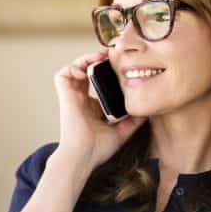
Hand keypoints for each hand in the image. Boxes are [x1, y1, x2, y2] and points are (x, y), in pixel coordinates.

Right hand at [53, 49, 145, 171]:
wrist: (83, 156)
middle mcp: (80, 100)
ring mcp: (72, 97)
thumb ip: (133, 122)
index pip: (96, 83)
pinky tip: (87, 70)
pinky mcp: (65, 96)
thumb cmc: (98, 149)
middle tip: (110, 55)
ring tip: (100, 57)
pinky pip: (63, 74)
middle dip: (96, 60)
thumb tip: (147, 113)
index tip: (118, 66)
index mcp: (91, 107)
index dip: (104, 72)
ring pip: (74, 69)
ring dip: (86, 59)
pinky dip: (73, 67)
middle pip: (86, 72)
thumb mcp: (121, 132)